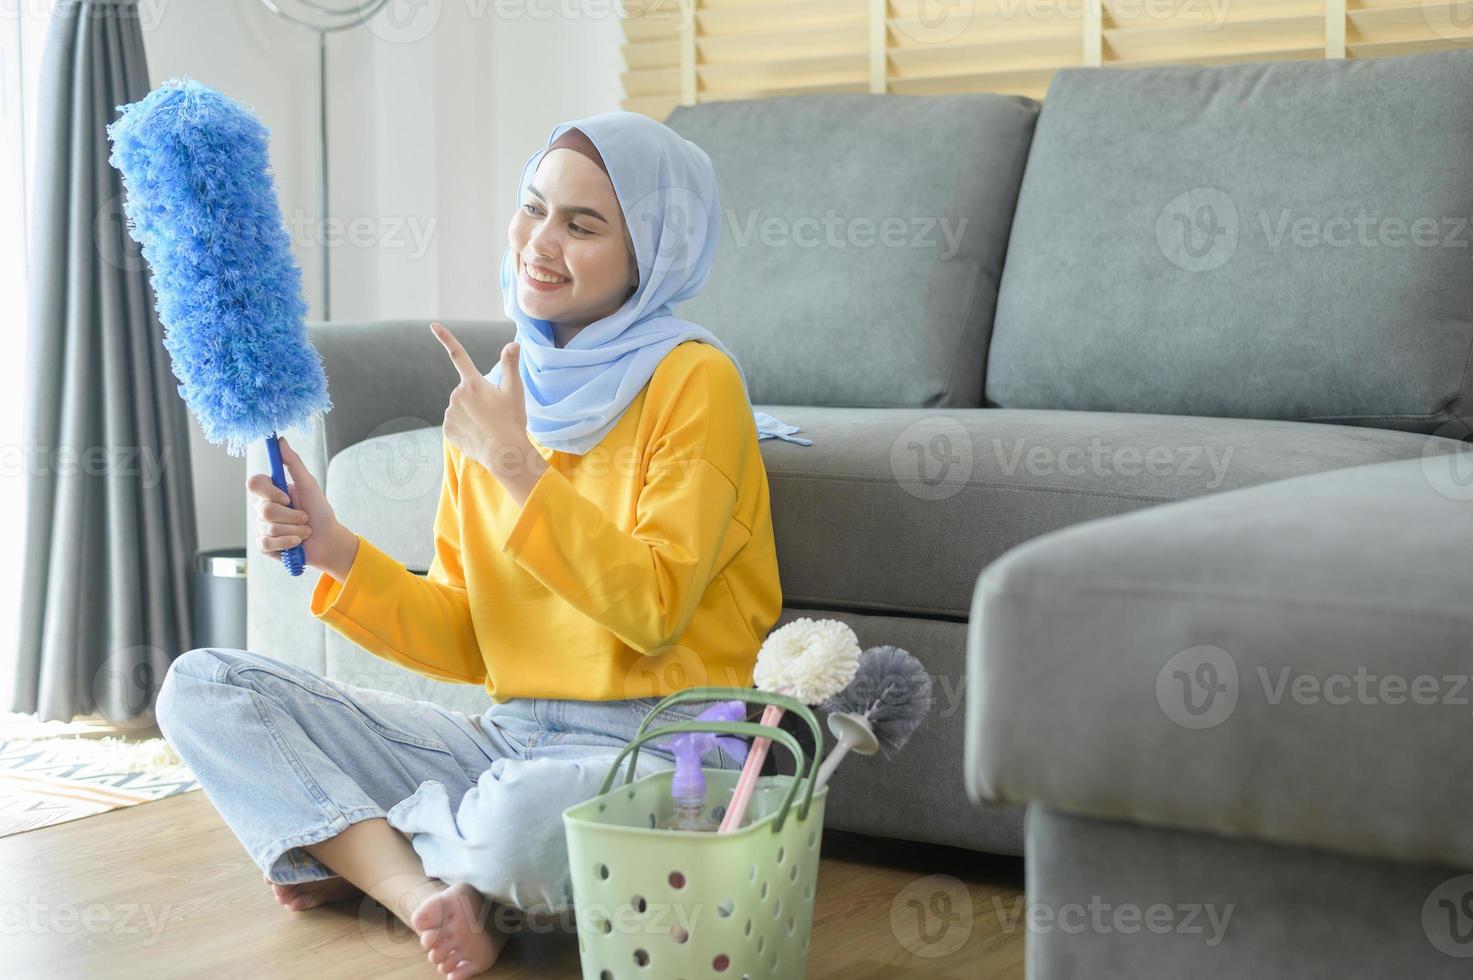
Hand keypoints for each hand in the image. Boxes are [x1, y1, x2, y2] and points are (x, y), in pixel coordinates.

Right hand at [246, 435, 355, 577]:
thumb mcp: (309, 485)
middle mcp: (263, 509)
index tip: (287, 498)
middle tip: (305, 517)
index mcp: (272, 492)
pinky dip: (287, 542)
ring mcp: (262, 528)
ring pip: (269, 527)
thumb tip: (280, 440)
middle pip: (264, 510)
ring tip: (304, 531)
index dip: (270, 492)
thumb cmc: (320, 511)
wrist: (328, 540)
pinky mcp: (264, 546)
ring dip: (295, 529)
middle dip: (292, 516)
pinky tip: (297, 542)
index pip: (254, 483)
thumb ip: (293, 463)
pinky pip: (267, 543)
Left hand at [431, 321, 540, 484]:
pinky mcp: (447, 429)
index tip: (433, 325)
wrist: (504, 453)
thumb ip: (510, 365)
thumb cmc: (512, 420)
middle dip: (476, 397)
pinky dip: (464, 426)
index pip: (458, 355)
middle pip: (465, 390)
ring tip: (487, 425)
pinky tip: (477, 434)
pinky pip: (455, 423)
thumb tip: (513, 344)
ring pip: (459, 407)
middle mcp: (457, 395)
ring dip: (470, 412)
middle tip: (493, 411)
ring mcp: (449, 413)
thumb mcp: (515, 391)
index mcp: (473, 383)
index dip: (446, 338)